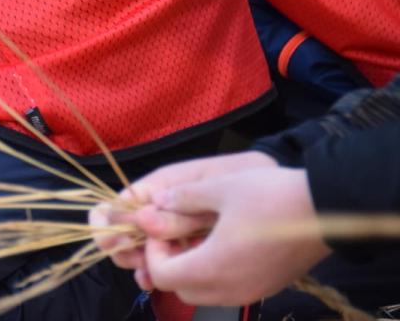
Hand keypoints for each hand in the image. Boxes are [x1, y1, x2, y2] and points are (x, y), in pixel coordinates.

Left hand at [92, 151, 332, 305]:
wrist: (327, 210)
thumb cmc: (270, 196)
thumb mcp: (220, 188)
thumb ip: (183, 198)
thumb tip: (155, 202)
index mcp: (212, 267)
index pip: (161, 275)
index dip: (153, 252)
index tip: (161, 227)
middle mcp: (229, 289)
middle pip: (180, 289)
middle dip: (168, 262)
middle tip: (176, 232)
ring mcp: (250, 292)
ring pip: (204, 293)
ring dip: (191, 270)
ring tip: (198, 236)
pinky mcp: (267, 288)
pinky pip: (227, 290)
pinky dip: (214, 273)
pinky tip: (222, 243)